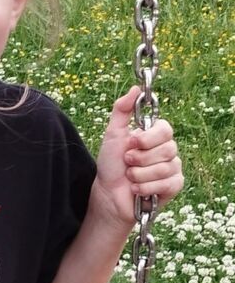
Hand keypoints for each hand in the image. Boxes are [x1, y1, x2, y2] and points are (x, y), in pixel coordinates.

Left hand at [92, 85, 183, 225]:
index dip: (148, 138)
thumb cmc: (111, 164)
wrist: (108, 194)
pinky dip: (146, 188)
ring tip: (130, 178)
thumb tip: (136, 88)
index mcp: (155, 136)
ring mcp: (173, 168)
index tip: (131, 142)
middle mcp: (168, 150)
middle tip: (127, 162)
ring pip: (164, 168)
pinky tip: (137, 190)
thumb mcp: (113, 134)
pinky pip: (168, 184)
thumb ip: (122, 110)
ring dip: (139, 175)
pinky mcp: (174, 186)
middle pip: (167, 149)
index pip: (166, 129)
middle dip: (140, 159)